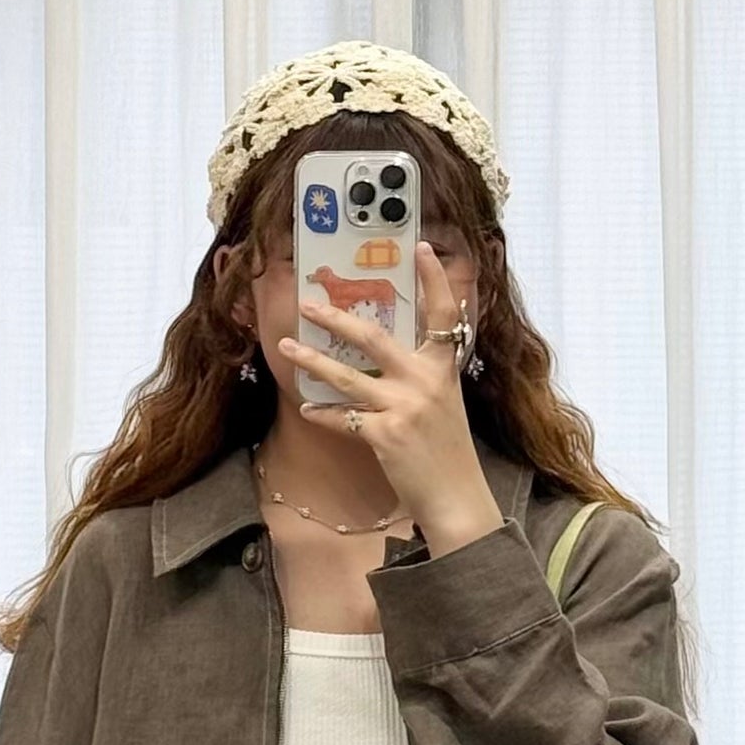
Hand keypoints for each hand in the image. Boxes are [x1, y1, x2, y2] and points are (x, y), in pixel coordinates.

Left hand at [279, 244, 501, 554]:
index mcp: (443, 370)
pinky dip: (323, 414)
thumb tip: (392, 360)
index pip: (443, 315)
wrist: (457, 497)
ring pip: (347, 376)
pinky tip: (307, 409)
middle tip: (309, 304)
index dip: (434, 280)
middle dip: (337, 318)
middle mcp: (425, 382)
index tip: (423, 247)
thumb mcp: (445, 406)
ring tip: (287, 347)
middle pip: (375, 339)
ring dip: (313, 361)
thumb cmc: (448, 453)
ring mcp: (404, 407)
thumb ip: (423, 379)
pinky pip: (343, 418)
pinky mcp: (385, 435)